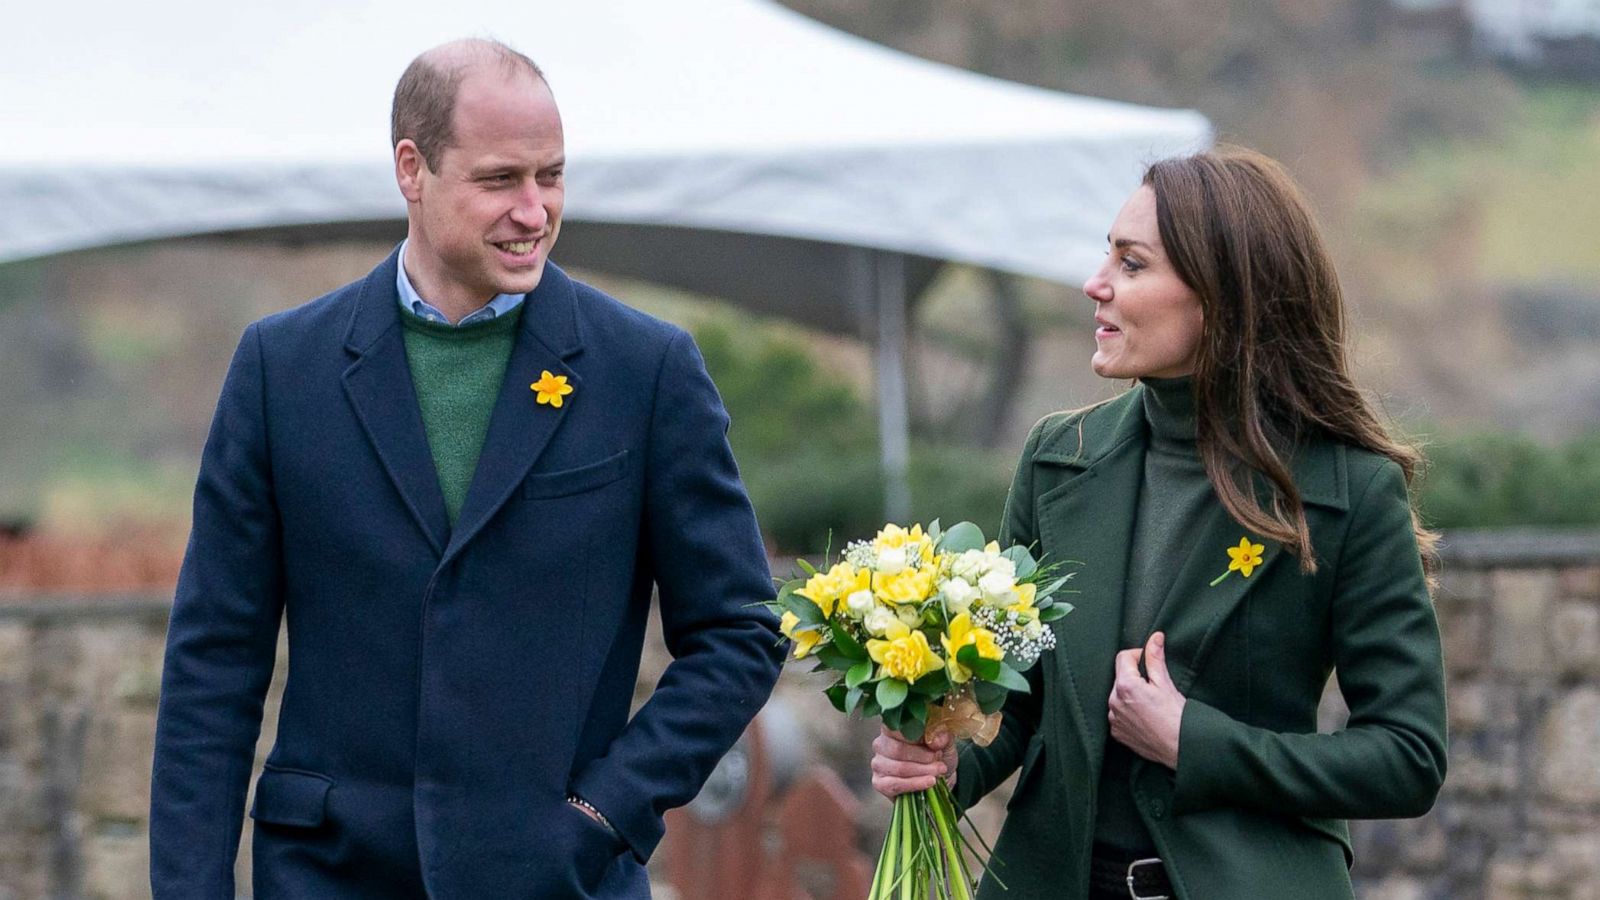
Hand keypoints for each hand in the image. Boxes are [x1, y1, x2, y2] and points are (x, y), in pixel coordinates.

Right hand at [871, 725, 957, 798]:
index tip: (933, 744)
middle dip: (922, 757)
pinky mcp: (879, 783)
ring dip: (922, 771)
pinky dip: (915, 784)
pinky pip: (895, 784)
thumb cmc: (937, 756)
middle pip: (898, 749)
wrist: (938, 778)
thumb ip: (942, 737)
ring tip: (937, 772)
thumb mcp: (945, 742)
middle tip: (939, 761)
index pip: (895, 727)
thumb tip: (935, 741)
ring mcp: (878, 764)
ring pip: (899, 768)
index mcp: (892, 728)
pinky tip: (929, 782)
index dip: (915, 736)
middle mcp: (881, 744)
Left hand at [1107, 632, 1185, 769]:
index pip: (1123, 657)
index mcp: (1125, 685)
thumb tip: (1155, 637)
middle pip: (1120, 677)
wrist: (1180, 747)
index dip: (1138, 656)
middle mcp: (1114, 701)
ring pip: (1118, 696)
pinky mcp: (1116, 732)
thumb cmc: (1176, 716)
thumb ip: (1155, 658)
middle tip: (1153, 686)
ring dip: (1130, 695)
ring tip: (1150, 704)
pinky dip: (1128, 712)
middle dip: (1134, 676)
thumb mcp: (1165, 683)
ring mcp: (1114, 718)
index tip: (1150, 663)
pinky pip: (1118, 714)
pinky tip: (1144, 717)